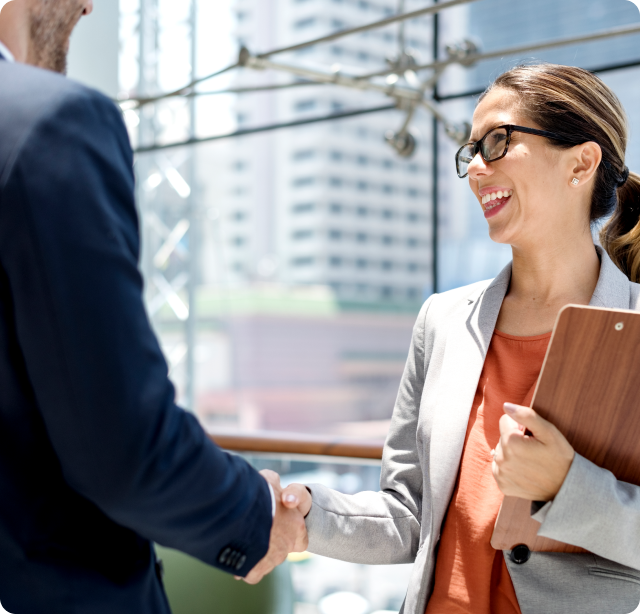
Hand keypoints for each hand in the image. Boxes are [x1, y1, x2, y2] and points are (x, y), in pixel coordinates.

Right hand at [241, 470, 307, 584]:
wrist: (239, 510)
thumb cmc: (259, 494)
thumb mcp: (270, 482)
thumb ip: (276, 485)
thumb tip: (275, 484)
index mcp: (296, 527)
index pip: (300, 538)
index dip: (290, 532)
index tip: (278, 526)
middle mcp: (287, 546)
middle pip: (281, 549)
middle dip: (270, 542)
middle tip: (255, 531)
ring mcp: (271, 560)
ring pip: (266, 561)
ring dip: (257, 553)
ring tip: (242, 540)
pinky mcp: (255, 571)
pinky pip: (251, 572)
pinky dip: (245, 567)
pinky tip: (237, 556)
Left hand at [492, 403, 574, 501]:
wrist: (566, 488)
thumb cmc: (560, 457)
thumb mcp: (549, 432)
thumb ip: (526, 415)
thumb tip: (506, 405)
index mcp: (510, 442)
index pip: (505, 420)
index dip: (520, 426)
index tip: (532, 436)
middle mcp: (501, 458)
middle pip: (502, 437)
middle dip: (515, 439)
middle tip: (533, 450)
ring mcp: (501, 473)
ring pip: (500, 452)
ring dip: (511, 453)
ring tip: (530, 461)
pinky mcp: (503, 485)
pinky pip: (499, 468)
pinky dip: (509, 468)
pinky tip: (524, 471)